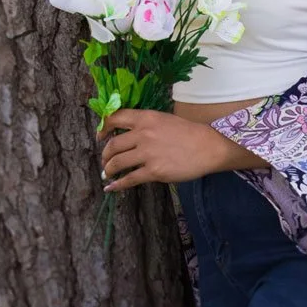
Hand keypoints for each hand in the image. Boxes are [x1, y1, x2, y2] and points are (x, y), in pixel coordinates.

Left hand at [97, 108, 214, 189]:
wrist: (208, 147)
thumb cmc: (189, 133)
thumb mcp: (164, 120)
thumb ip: (145, 125)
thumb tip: (128, 135)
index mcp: (146, 118)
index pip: (115, 118)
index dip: (103, 128)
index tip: (99, 137)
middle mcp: (143, 134)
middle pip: (112, 145)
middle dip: (105, 155)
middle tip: (105, 161)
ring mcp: (147, 154)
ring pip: (117, 163)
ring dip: (108, 169)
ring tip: (107, 173)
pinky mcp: (154, 171)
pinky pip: (129, 179)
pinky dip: (117, 185)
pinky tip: (111, 188)